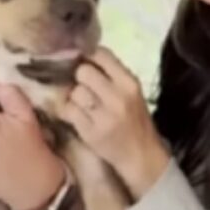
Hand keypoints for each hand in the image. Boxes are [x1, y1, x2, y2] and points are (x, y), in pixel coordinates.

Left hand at [60, 47, 169, 201]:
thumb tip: (82, 57)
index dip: (89, 57)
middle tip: (84, 87)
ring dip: (74, 97)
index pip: (101, 54)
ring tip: (83, 104)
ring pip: (74, 92)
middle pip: (83, 71)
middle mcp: (117, 97)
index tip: (86, 63)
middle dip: (80, 78)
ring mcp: (103, 116)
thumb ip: (111, 74)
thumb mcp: (131, 92)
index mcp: (129, 83)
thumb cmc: (135, 120)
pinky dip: (69, 112)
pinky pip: (69, 111)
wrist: (141, 155)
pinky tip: (77, 115)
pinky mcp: (89, 132)